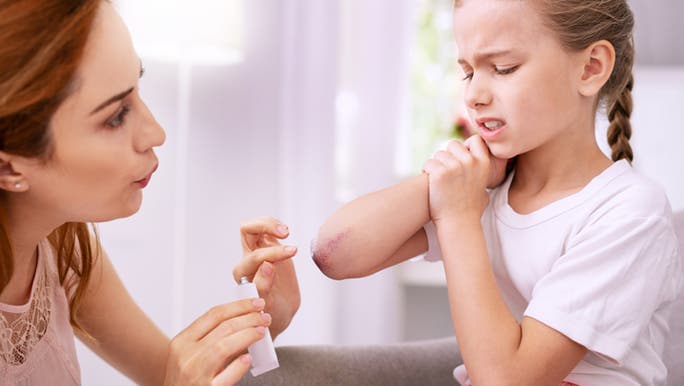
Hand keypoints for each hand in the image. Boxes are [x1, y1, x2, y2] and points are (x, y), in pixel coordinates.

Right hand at [163, 299, 270, 385]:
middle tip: (264, 316)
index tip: (255, 302)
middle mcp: (186, 356)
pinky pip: (226, 376)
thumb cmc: (185, 380)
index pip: (213, 315)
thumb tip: (242, 320)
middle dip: (248, 318)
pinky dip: (239, 366)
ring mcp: (196, 375)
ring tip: (261, 331)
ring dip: (247, 335)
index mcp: (181, 342)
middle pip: (223, 328)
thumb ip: (209, 339)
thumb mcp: (188, 355)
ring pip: (224, 346)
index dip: (238, 306)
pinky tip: (248, 359)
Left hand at [232, 217, 299, 338]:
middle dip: (266, 228)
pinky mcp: (268, 246)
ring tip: (286, 231)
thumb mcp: (270, 305)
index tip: (291, 253)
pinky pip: (266, 228)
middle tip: (286, 233)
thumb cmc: (271, 312)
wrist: (278, 311)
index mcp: (244, 274)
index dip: (273, 253)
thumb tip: (267, 265)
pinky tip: (286, 231)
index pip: (255, 256)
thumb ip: (265, 286)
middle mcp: (247, 260)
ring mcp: (257, 251)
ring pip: (254, 226)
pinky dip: (275, 225)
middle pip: (247, 231)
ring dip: (270, 223)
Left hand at [422, 135, 494, 223]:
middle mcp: (470, 162)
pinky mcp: (439, 172)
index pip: (475, 140)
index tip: (460, 158)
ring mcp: (455, 166)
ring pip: (438, 154)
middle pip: (453, 144)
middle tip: (445, 172)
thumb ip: (480, 174)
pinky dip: (426, 172)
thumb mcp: (483, 189)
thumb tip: (477, 163)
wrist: (459, 224)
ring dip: (436, 164)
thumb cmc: (470, 210)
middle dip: (447, 156)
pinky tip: (430, 184)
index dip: (465, 146)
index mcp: (483, 163)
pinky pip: (428, 163)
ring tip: (438, 181)